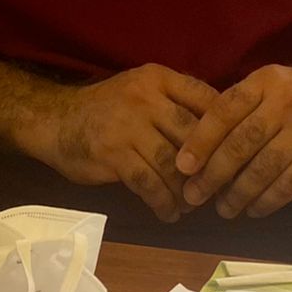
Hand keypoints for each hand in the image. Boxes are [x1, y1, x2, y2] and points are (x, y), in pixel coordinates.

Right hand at [29, 64, 218, 223]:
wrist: (56, 120)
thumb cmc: (106, 108)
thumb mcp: (141, 90)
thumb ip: (174, 102)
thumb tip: (219, 129)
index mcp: (158, 79)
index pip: (205, 97)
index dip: (225, 127)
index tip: (235, 152)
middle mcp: (146, 98)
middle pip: (193, 133)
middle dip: (209, 165)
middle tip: (218, 187)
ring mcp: (129, 126)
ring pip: (173, 163)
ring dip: (186, 190)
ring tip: (192, 205)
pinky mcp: (114, 154)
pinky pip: (148, 183)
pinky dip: (163, 202)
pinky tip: (169, 213)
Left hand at [174, 66, 291, 220]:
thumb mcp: (276, 86)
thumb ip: (244, 107)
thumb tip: (200, 144)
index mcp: (266, 81)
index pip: (225, 110)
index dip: (200, 140)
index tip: (182, 166)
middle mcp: (286, 102)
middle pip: (240, 143)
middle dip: (213, 174)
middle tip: (194, 196)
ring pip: (262, 168)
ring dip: (238, 193)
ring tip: (223, 209)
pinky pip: (288, 184)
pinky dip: (267, 200)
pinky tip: (254, 210)